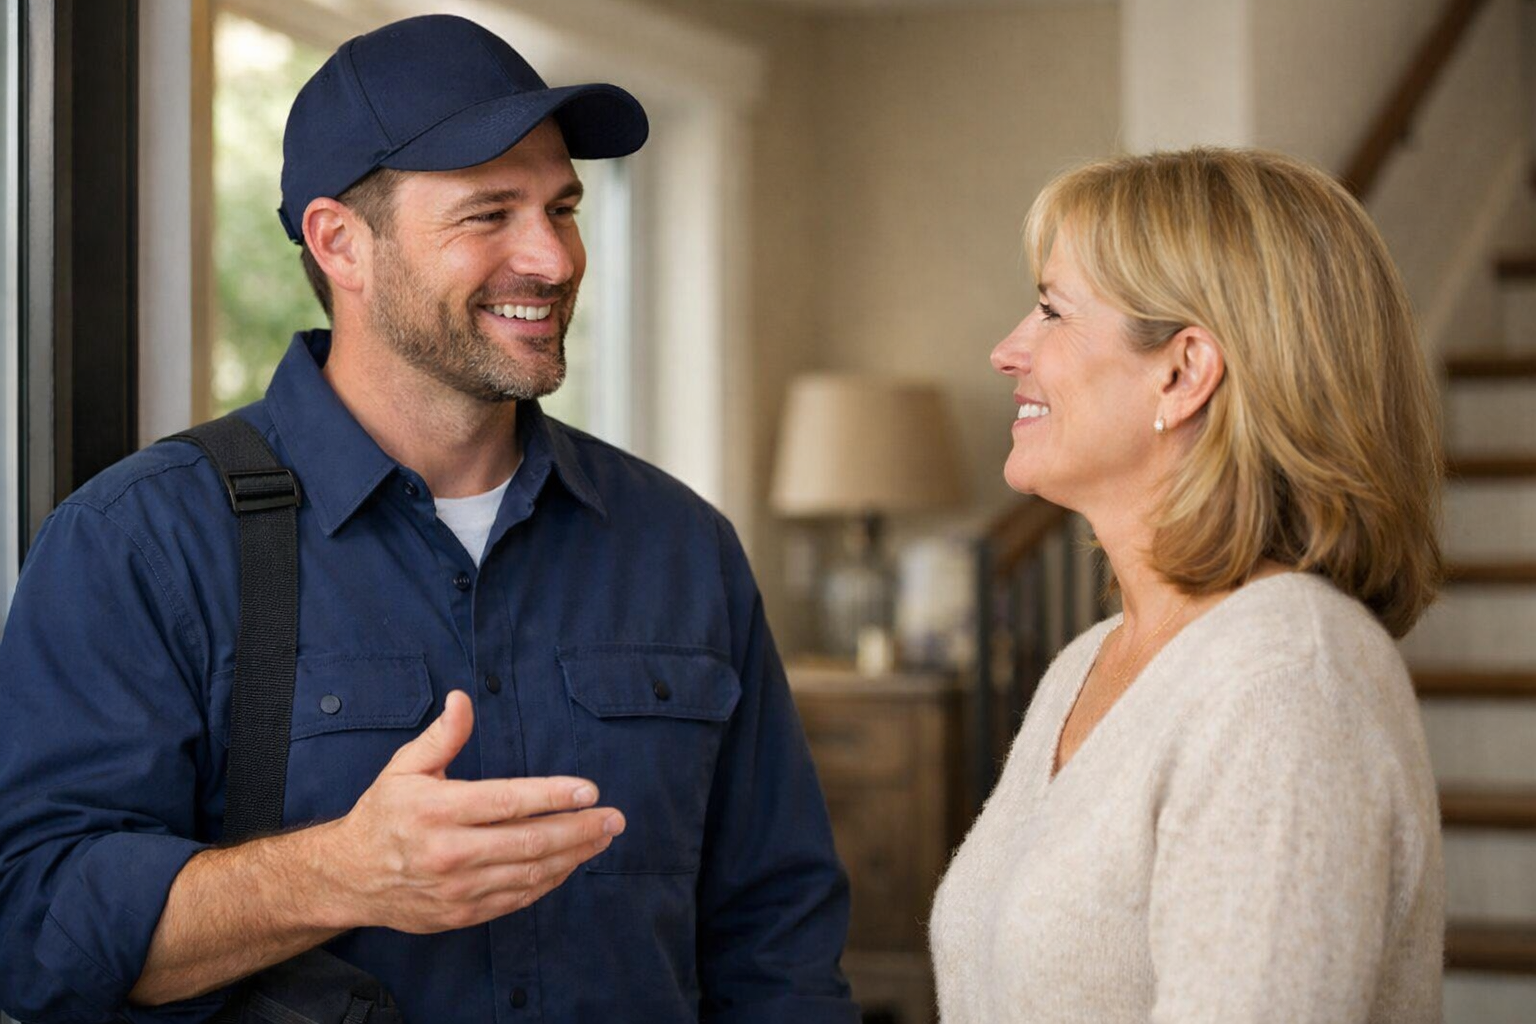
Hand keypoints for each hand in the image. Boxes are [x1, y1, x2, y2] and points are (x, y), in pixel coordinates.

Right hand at [320, 690, 623, 933]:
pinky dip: (549, 881)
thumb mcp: (404, 767)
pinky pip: (516, 898)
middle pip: (528, 841)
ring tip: (602, 838)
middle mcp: (449, 852)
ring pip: (529, 873)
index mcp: (436, 810)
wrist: (348, 878)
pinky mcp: (462, 913)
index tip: (589, 790)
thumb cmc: (383, 814)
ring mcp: (457, 888)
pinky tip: (571, 863)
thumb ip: (441, 736)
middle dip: (579, 829)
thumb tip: (463, 698)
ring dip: (573, 856)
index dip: (551, 795)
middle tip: (615, 818)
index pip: (506, 802)